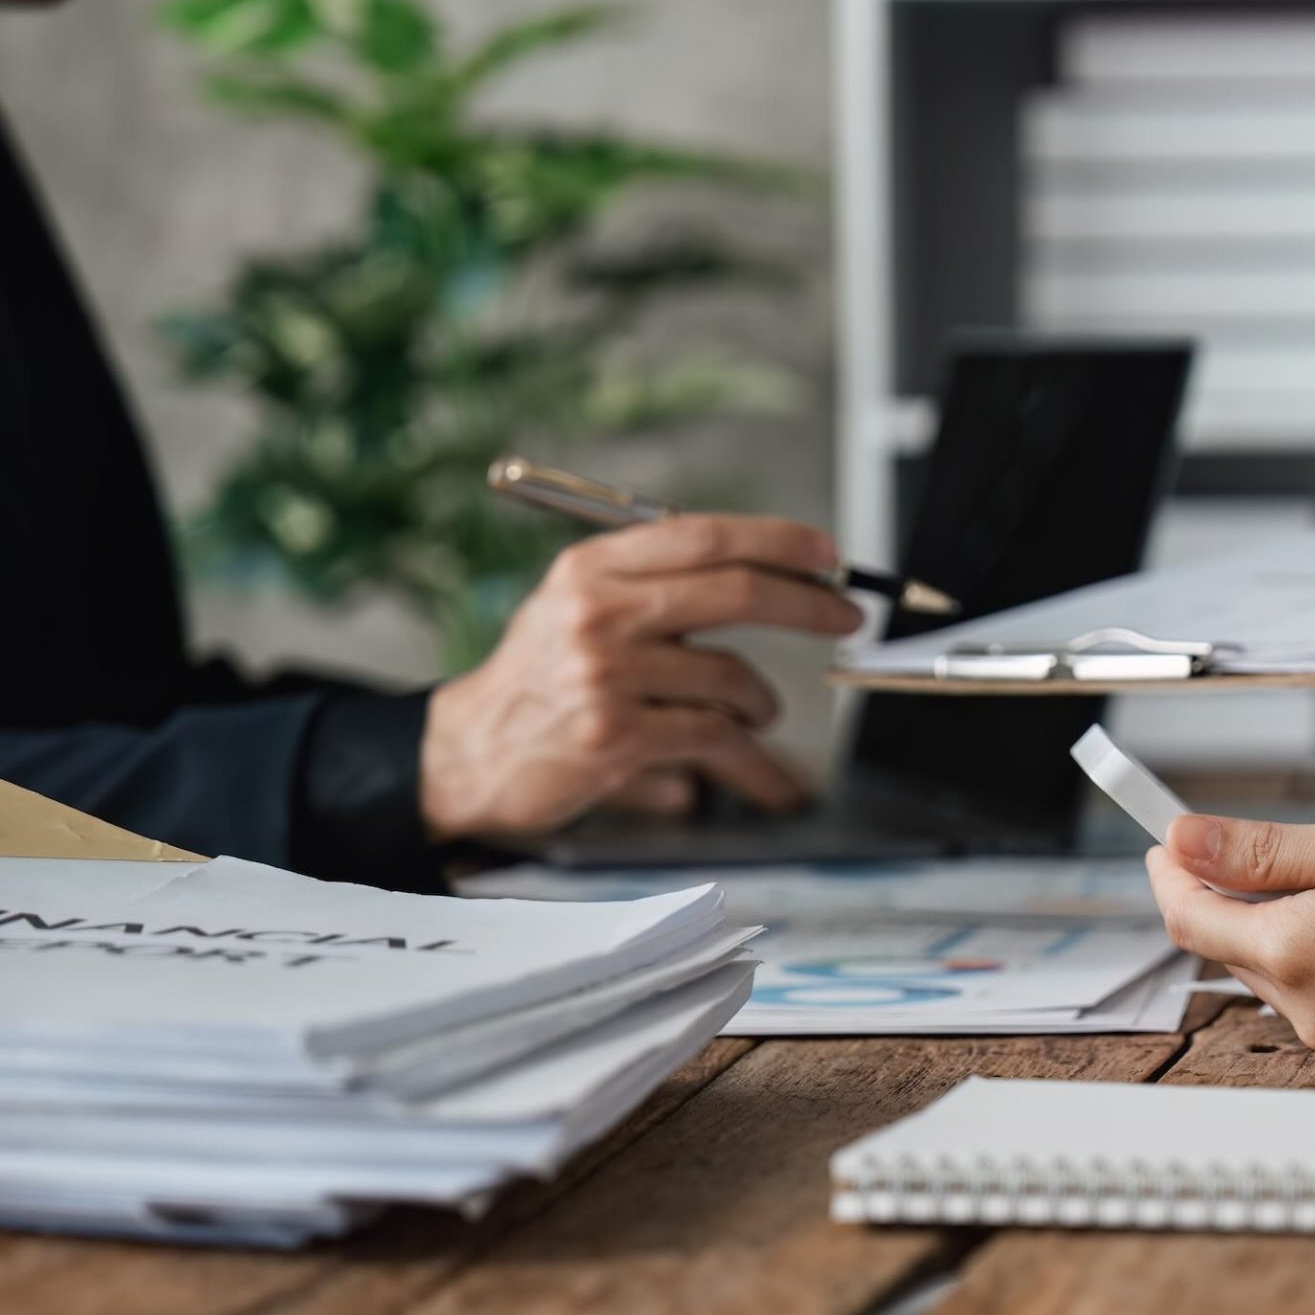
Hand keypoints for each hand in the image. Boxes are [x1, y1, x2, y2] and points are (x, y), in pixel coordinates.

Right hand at [419, 514, 863, 840]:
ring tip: (756, 714)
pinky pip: (716, 738)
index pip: (702, 533)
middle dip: (807, 602)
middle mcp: (597, 612)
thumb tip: (772, 573)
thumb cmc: (539, 680)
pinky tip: (771, 780)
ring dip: (761, 703)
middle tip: (847, 617)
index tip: (827, 552)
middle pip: (734, 590)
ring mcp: (605, 674)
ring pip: (731, 677)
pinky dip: (755, 764)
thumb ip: (658, 584)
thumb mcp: (581, 607)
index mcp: (591, 567)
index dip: (776, 539)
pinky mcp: (616, 736)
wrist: (467, 752)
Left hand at [1147, 810, 1314, 1056]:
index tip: (1165, 832)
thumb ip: (1262, 851)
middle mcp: (1314, 1011)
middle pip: (1232, 945)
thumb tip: (1180, 844)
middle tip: (1239, 838)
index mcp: (1297, 953)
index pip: (1190, 916)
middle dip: (1226, 890)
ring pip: (1279, 967)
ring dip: (1279, 917)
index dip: (1170, 869)